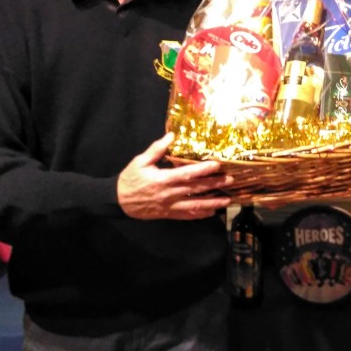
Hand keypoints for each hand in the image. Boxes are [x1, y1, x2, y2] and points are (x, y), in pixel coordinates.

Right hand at [118, 132, 232, 219]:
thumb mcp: (140, 161)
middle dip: (214, 185)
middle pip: (195, 189)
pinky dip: (200, 214)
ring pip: (195, 205)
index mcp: (162, 179)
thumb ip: (157, 149)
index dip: (203, 170)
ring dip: (212, 203)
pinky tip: (212, 212)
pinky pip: (187, 215)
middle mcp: (169, 194)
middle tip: (231, 180)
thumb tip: (172, 135)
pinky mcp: (169, 214)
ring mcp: (170, 206)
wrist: (119, 201)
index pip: (186, 174)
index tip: (217, 165)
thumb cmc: (130, 179)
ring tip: (227, 199)